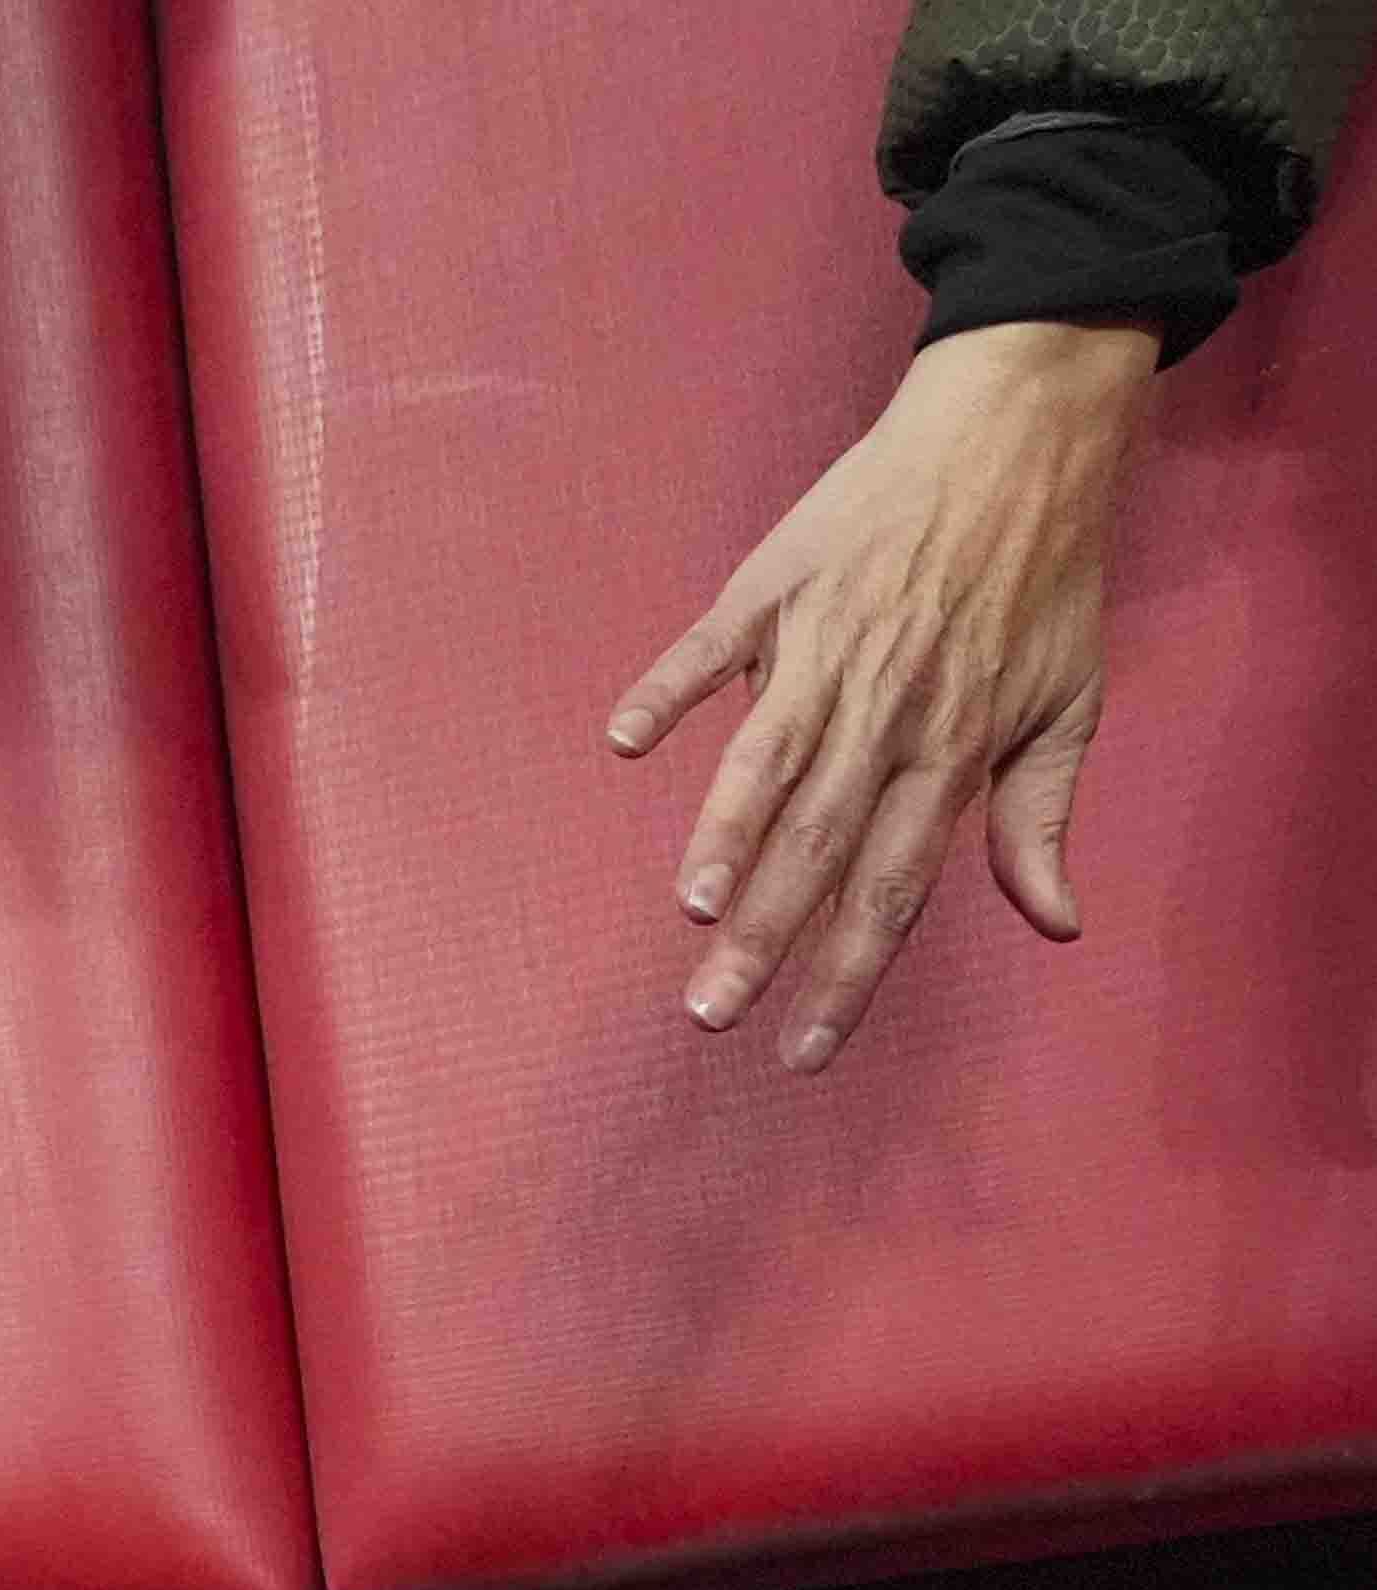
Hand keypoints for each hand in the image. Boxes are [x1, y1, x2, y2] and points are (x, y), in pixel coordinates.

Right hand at [609, 318, 1154, 1073]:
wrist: (1022, 432)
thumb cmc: (1044, 573)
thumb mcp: (1071, 699)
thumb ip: (1041, 817)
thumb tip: (1056, 922)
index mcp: (956, 745)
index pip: (895, 887)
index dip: (849, 975)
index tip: (802, 1049)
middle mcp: (890, 707)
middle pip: (822, 843)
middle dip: (764, 936)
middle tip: (710, 1014)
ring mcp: (827, 645)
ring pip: (770, 759)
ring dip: (726, 837)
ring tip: (686, 907)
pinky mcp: (778, 586)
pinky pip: (712, 645)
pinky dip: (669, 688)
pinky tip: (625, 739)